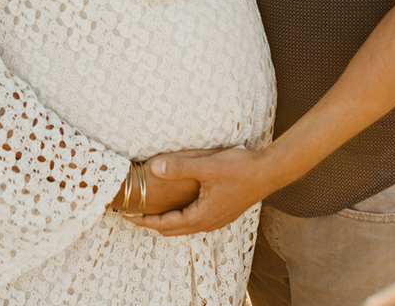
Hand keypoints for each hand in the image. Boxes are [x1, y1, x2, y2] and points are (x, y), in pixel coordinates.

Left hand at [126, 146, 268, 234]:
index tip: (126, 215)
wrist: (268, 172)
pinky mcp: (221, 210)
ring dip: (166, 219)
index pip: (165, 225)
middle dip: (151, 222)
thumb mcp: (207, 166)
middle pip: (172, 229)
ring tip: (150, 209)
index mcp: (201, 216)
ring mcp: (216, 218)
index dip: (144, 220)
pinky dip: (179, 214)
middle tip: (133, 213)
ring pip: (184, 225)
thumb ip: (180, 167)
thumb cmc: (240, 169)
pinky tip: (177, 202)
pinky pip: (194, 218)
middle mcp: (207, 222)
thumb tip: (154, 168)